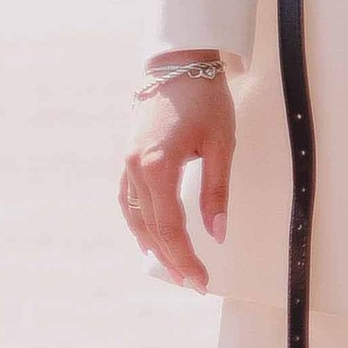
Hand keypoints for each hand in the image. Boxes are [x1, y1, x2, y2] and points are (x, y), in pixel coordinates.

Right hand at [120, 66, 235, 292]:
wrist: (179, 64)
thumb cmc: (205, 100)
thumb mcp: (221, 145)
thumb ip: (217, 192)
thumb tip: (218, 234)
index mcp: (157, 167)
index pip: (170, 227)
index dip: (185, 258)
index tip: (200, 281)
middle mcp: (135, 168)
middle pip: (151, 228)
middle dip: (171, 258)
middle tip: (192, 282)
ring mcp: (127, 163)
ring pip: (136, 216)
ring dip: (153, 244)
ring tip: (172, 267)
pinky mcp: (128, 157)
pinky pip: (130, 200)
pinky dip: (139, 222)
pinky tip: (149, 236)